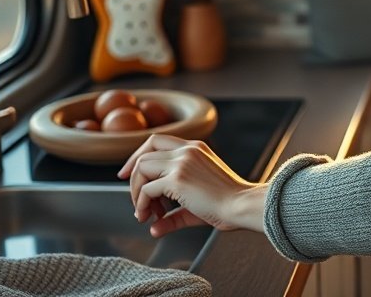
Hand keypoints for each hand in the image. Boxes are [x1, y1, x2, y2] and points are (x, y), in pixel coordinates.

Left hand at [118, 134, 266, 237]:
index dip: (138, 156)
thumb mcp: (196, 206)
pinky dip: (142, 204)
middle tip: (132, 196)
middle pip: (145, 151)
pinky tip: (151, 217)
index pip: (157, 141)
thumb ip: (174, 215)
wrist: (241, 206)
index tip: (128, 174)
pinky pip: (147, 189)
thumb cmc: (227, 206)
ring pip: (142, 167)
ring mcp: (182, 162)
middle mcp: (187, 150)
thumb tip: (155, 229)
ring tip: (145, 213)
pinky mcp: (177, 178)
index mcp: (195, 148)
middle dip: (131, 173)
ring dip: (136, 192)